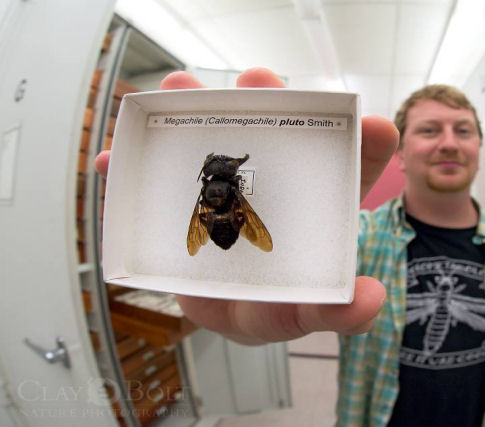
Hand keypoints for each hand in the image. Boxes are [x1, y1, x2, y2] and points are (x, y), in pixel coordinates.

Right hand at [94, 67, 397, 343]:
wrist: (233, 310)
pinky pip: (160, 178)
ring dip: (194, 111)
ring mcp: (230, 185)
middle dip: (266, 101)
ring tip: (177, 89)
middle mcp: (277, 183)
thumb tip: (368, 300)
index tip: (371, 124)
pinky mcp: (190, 199)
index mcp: (317, 204)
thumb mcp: (308, 311)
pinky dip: (134, 168)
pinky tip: (114, 158)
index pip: (350, 166)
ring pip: (214, 139)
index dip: (364, 142)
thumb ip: (340, 311)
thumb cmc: (280, 306)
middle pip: (276, 133)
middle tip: (256, 79)